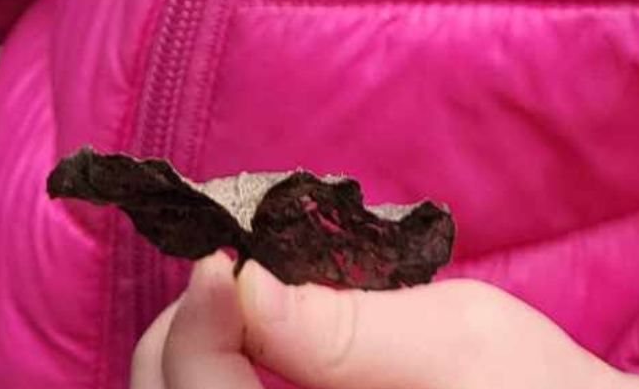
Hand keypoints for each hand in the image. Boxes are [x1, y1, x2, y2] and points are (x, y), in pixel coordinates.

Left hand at [131, 254, 638, 388]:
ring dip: (191, 366)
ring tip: (234, 313)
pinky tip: (249, 357)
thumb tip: (242, 284)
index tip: (225, 263)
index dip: (195, 331)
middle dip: (181, 342)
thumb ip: (346, 326)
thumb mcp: (457, 342)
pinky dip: (214, 385)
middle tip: (226, 279)